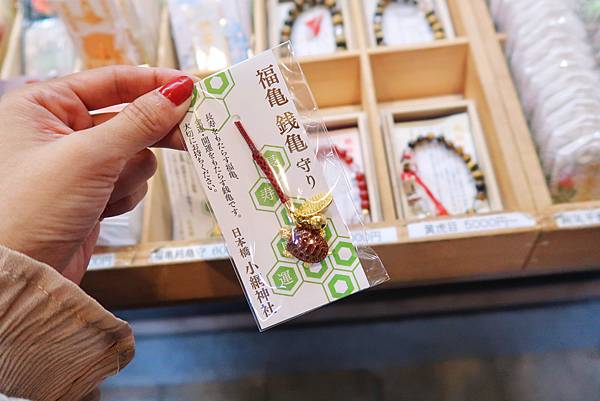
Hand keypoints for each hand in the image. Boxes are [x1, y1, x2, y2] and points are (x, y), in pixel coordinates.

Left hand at [0, 66, 193, 282]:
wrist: (22, 277)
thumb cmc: (30, 209)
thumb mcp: (89, 156)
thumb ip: (139, 122)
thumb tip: (177, 93)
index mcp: (42, 106)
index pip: (110, 81)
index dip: (153, 83)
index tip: (190, 86)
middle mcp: (58, 131)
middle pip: (128, 118)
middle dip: (153, 131)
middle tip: (192, 130)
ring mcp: (77, 165)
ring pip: (135, 155)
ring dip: (128, 175)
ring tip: (105, 192)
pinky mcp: (91, 193)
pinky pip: (129, 182)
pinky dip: (123, 195)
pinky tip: (101, 209)